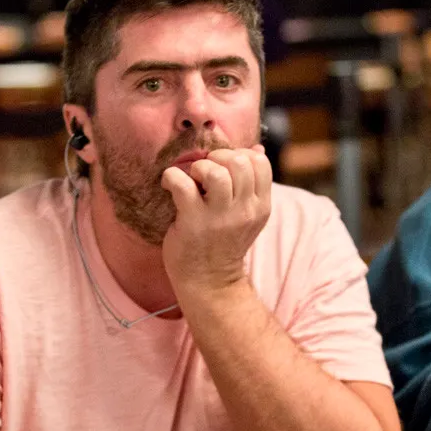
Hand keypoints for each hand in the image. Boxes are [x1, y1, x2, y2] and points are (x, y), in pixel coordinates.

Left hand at [160, 146, 270, 296]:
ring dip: (199, 167)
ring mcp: (219, 217)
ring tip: (191, 178)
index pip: (259, 162)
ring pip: (216, 171)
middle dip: (217, 158)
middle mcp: (244, 210)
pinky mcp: (193, 222)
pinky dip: (172, 177)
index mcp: (260, 206)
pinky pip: (183, 184)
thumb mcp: (247, 215)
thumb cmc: (223, 244)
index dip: (239, 155)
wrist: (209, 282)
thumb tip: (256, 148)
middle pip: (240, 162)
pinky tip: (170, 185)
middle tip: (203, 172)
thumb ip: (253, 184)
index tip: (223, 167)